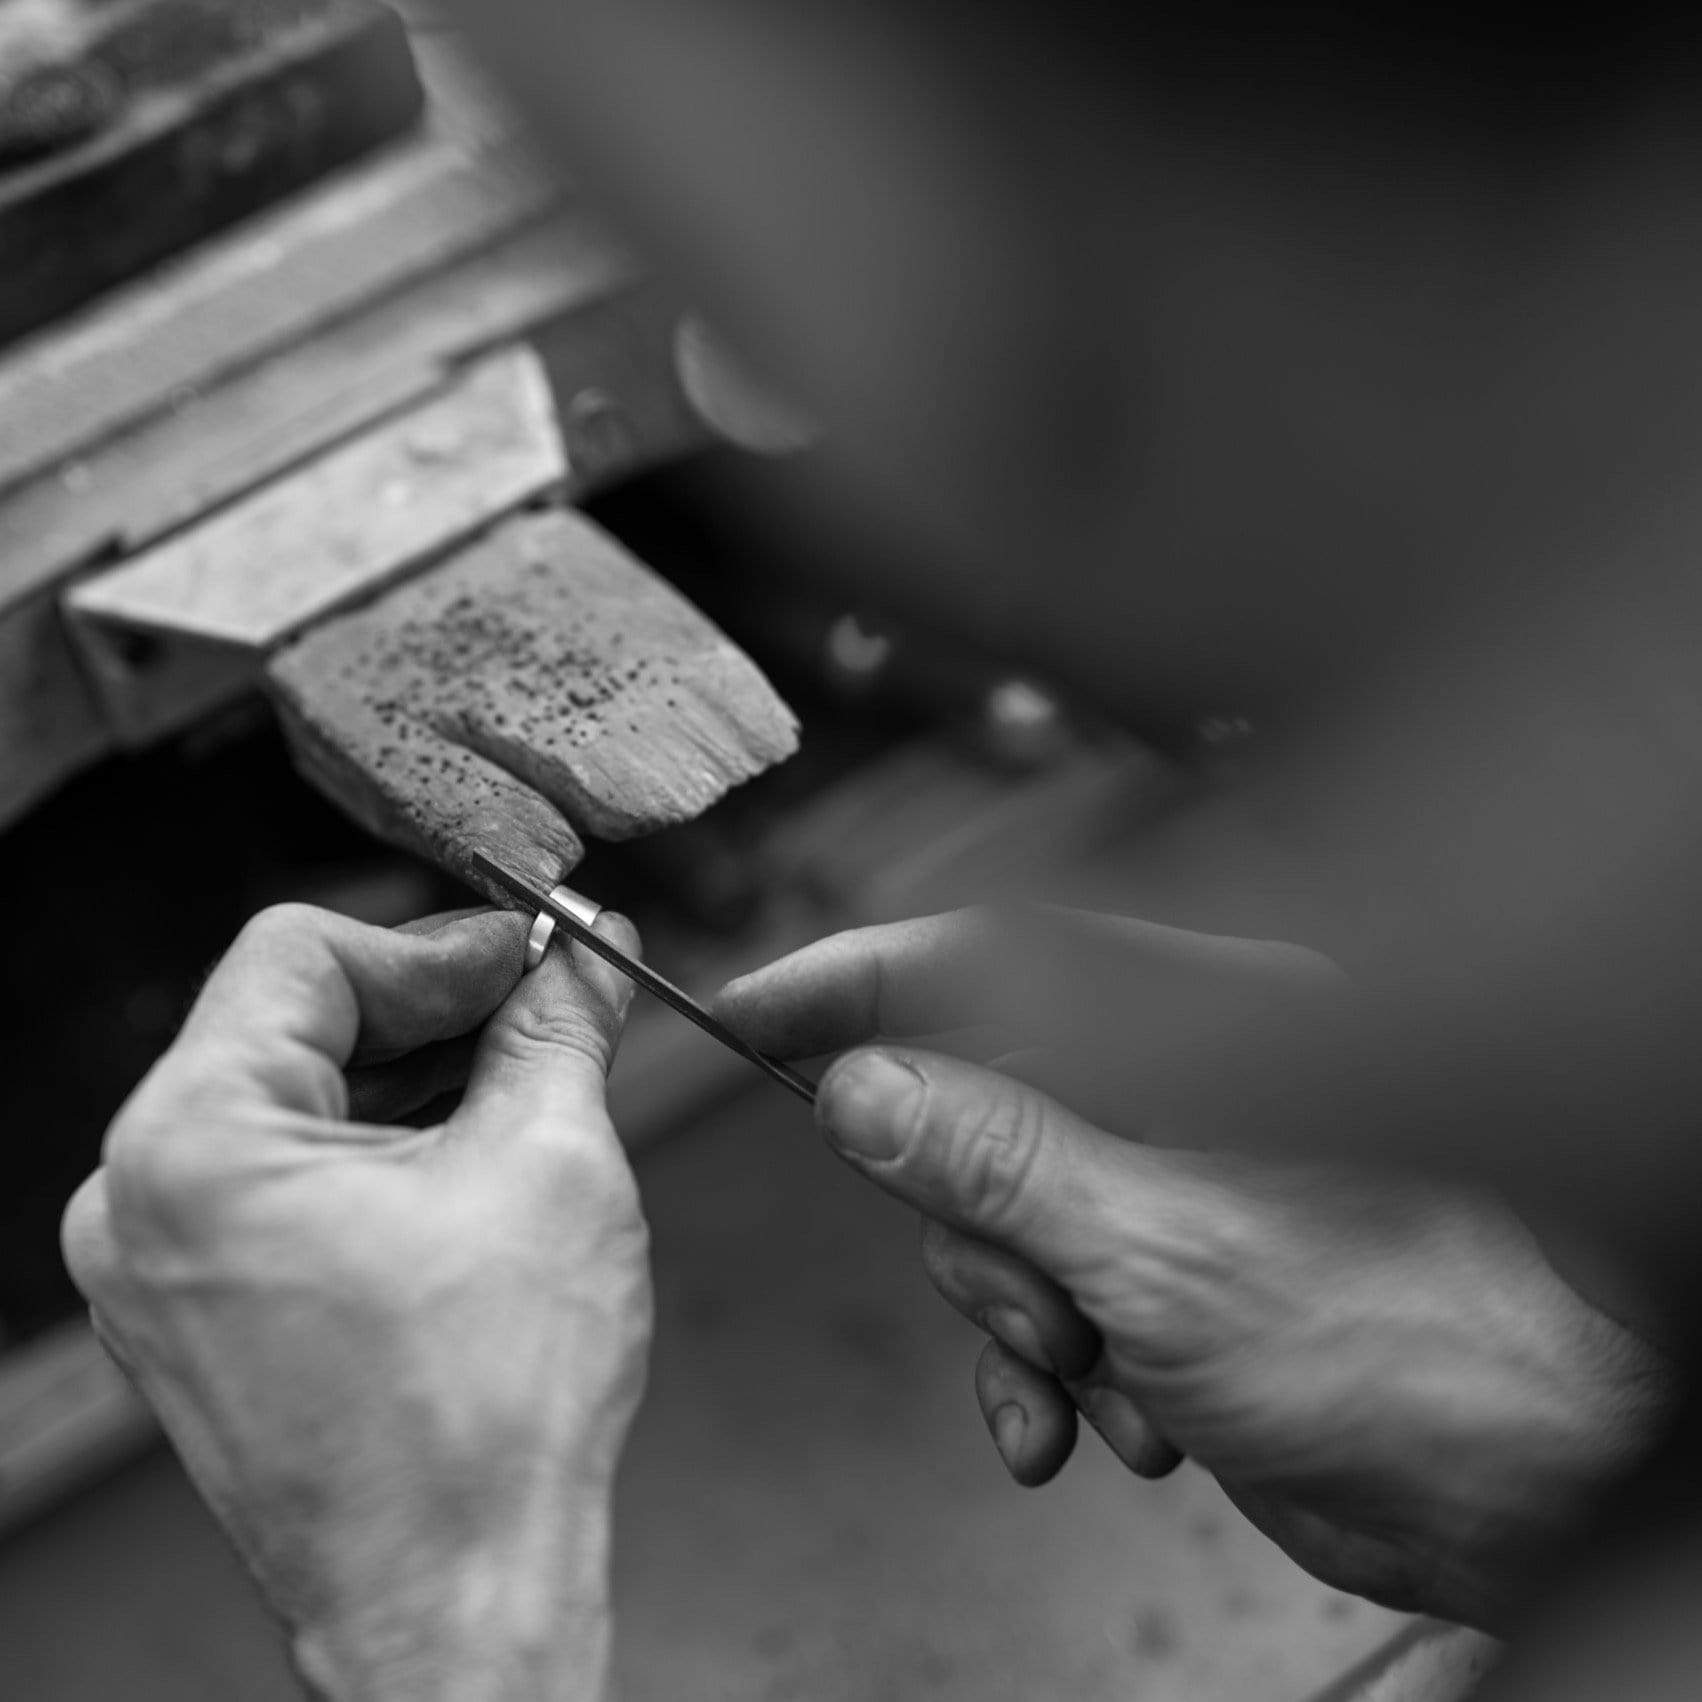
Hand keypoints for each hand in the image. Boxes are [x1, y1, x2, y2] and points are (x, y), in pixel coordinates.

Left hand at [62, 903, 651, 1701]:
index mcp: (193, 1143)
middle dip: (438, 1005)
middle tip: (553, 1002)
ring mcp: (164, 1267)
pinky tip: (477, 1154)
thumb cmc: (484, 1417)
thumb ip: (560, 1026)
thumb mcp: (549, 1163)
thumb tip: (587, 951)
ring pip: (296, 1099)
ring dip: (417, 1075)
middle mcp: (142, 1201)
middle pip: (294, 1021)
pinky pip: (288, 1178)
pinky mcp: (204, 1314)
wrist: (458, 1600)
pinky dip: (383, 1148)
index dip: (438, 940)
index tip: (535, 952)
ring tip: (533, 1081)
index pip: (303, 950)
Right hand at [716, 909, 1671, 1628]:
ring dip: (1014, 1314)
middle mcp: (1180, 1084)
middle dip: (967, 1218)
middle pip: (977, 1101)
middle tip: (1023, 1295)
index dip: (857, 978)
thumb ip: (999, 1157)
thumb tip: (860, 1085)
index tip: (749, 1015)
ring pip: (1000, 1214)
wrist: (1527, 1488)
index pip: (989, 958)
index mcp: (1198, 1020)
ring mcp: (1170, 1179)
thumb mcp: (1167, 1247)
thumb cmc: (1413, 1339)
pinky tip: (1096, 1431)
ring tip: (1091, 1378)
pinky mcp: (1167, 1272)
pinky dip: (1046, 1372)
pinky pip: (1047, 1297)